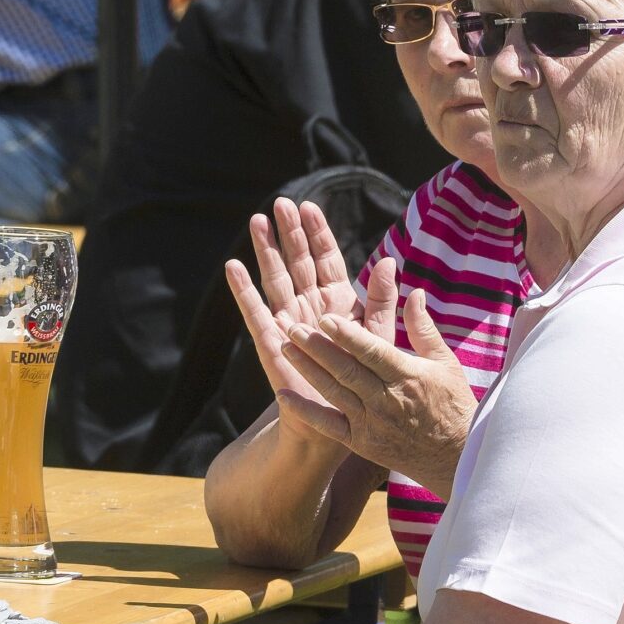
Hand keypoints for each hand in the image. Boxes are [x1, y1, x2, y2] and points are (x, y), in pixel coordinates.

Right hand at [224, 199, 368, 417]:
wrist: (337, 420)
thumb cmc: (362, 379)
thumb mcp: (379, 337)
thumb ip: (383, 301)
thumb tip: (390, 261)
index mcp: (339, 302)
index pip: (326, 260)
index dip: (317, 233)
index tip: (309, 206)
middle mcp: (311, 307)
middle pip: (298, 262)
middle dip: (290, 233)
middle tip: (280, 203)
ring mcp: (289, 322)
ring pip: (276, 278)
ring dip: (265, 250)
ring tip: (256, 220)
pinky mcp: (272, 341)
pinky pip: (255, 311)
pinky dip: (243, 290)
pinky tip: (233, 267)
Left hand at [278, 256, 477, 493]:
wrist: (454, 458)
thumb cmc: (453, 404)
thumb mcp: (446, 362)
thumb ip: (424, 328)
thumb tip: (416, 292)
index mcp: (408, 376)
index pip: (372, 352)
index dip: (348, 335)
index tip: (325, 318)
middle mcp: (386, 400)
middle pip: (346, 370)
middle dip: (317, 348)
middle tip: (293, 327)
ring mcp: (370, 424)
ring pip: (333, 392)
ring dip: (307, 370)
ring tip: (285, 347)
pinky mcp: (360, 443)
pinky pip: (327, 425)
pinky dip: (305, 411)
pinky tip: (283, 395)